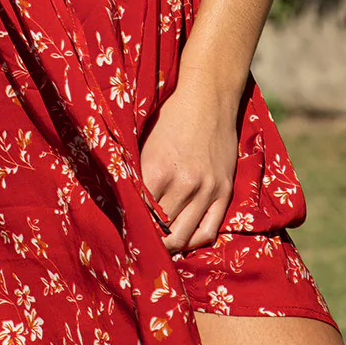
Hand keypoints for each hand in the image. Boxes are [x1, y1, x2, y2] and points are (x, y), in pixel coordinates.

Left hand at [139, 66, 245, 255]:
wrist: (209, 96)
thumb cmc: (171, 115)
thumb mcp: (145, 141)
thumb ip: (137, 172)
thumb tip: (121, 200)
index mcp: (157, 169)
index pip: (139, 213)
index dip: (129, 225)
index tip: (122, 232)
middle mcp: (184, 183)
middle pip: (160, 229)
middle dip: (147, 239)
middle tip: (137, 245)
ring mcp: (206, 189)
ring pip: (184, 235)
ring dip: (168, 245)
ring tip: (157, 247)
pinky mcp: (224, 190)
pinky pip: (210, 230)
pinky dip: (194, 241)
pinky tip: (183, 240)